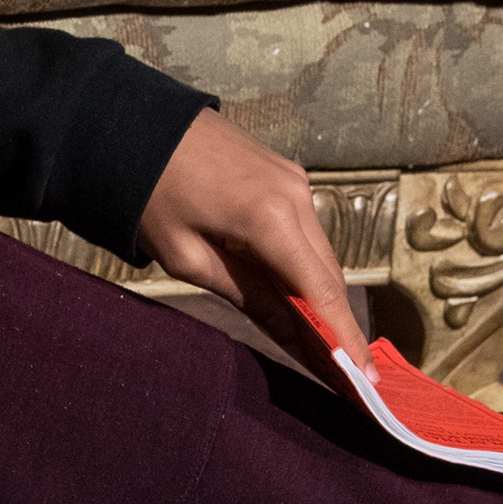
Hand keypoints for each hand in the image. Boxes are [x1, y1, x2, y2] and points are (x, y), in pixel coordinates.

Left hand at [133, 109, 370, 387]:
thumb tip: (296, 335)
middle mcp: (297, 196)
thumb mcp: (188, 257)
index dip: (346, 337)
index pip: (322, 291)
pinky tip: (296, 294)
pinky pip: (305, 231)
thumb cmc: (151, 194)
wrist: (136, 126)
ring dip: (319, 293)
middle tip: (347, 374)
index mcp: (271, 218)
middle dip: (338, 323)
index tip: (366, 378)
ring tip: (322, 343)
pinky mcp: (287, 176)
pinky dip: (304, 264)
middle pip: (328, 274)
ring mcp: (296, 182)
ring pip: (319, 253)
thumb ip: (248, 296)